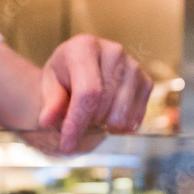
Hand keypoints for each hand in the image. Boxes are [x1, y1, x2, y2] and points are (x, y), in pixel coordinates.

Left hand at [38, 34, 152, 152]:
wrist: (80, 69)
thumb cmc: (63, 78)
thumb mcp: (49, 87)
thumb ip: (50, 104)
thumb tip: (47, 121)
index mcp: (84, 47)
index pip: (87, 92)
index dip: (77, 123)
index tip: (67, 146)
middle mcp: (113, 52)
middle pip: (104, 106)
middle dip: (86, 125)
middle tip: (75, 122)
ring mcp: (134, 66)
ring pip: (121, 115)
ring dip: (102, 125)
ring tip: (91, 115)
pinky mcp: (146, 81)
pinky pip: (135, 118)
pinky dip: (118, 126)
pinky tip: (106, 117)